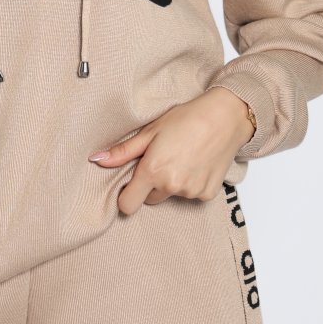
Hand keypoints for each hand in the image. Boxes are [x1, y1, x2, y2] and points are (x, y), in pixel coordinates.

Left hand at [87, 88, 255, 215]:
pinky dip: (190, 183)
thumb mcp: (151, 130)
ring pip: (171, 195)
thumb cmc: (187, 118)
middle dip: (151, 184)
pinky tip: (196, 162)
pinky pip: (190, 194)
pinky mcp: (207, 194)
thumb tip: (96, 159)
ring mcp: (191, 192)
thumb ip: (123, 151)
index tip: (131, 182)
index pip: (127, 205)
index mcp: (152, 171)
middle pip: (149, 200)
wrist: (225, 117)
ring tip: (182, 156)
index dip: (126, 195)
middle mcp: (171, 186)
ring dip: (172, 183)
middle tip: (161, 159)